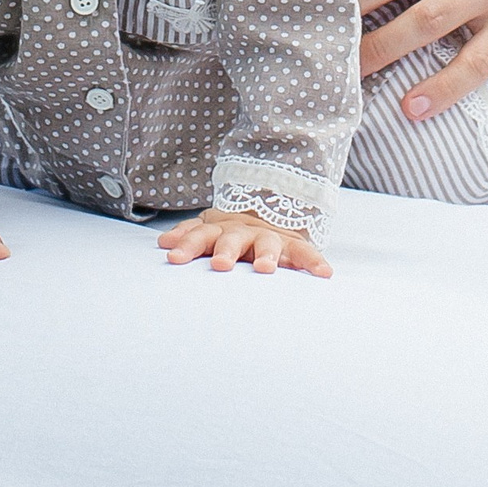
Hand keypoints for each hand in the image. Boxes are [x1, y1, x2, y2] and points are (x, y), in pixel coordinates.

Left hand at [157, 209, 333, 276]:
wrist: (270, 212)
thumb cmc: (231, 232)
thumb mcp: (210, 228)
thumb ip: (188, 234)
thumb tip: (163, 243)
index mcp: (220, 229)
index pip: (200, 235)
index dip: (187, 245)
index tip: (173, 258)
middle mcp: (244, 232)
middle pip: (232, 238)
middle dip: (226, 250)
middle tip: (220, 265)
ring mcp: (269, 237)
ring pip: (267, 244)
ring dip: (266, 255)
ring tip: (265, 269)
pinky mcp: (293, 245)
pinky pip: (306, 253)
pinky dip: (314, 262)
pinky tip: (324, 274)